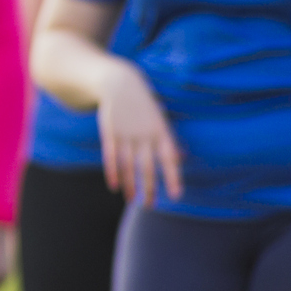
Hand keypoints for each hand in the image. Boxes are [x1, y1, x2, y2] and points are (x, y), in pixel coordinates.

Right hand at [97, 60, 181, 205]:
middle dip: (149, 188)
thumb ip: (168, 140)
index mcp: (161, 131)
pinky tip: (115, 186)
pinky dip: (113, 172)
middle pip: (147, 167)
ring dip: (130, 185)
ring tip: (132, 200)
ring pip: (128, 165)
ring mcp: (126, 134)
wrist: (120, 84)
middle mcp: (144, 134)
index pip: (170, 159)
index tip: (176, 196)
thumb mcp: (160, 119)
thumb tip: (180, 159)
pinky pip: (111, 157)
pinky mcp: (110, 133)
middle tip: (150, 206)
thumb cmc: (144, 106)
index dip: (173, 177)